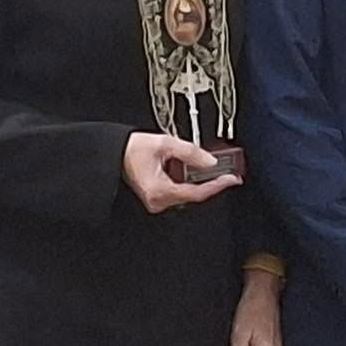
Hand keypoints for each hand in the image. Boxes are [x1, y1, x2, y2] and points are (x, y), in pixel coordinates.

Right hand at [123, 133, 237, 213]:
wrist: (113, 154)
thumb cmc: (131, 150)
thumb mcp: (164, 144)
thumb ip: (190, 152)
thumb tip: (210, 160)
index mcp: (159, 191)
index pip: (197, 193)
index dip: (217, 185)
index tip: (232, 178)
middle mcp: (158, 201)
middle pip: (195, 193)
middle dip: (210, 179)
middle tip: (226, 168)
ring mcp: (157, 200)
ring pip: (188, 192)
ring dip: (199, 178)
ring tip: (206, 163)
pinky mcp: (157, 197)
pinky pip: (179, 190)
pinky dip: (188, 179)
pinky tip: (191, 168)